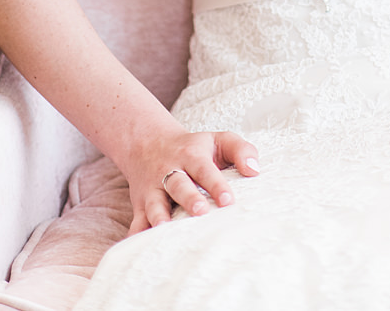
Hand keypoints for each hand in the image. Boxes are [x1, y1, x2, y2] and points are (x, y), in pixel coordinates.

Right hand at [124, 128, 260, 233]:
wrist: (148, 143)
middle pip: (179, 185)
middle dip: (189, 199)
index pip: (205, 169)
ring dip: (159, 217)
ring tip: (165, 229)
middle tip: (201, 212)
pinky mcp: (140, 205)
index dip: (216, 184)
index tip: (229, 200)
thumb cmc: (193, 147)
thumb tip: (254, 171)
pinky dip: (136, 236)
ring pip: (155, 203)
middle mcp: (170, 171)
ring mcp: (153, 189)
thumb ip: (240, 150)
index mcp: (191, 155)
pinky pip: (136, 222)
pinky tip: (138, 250)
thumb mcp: (218, 139)